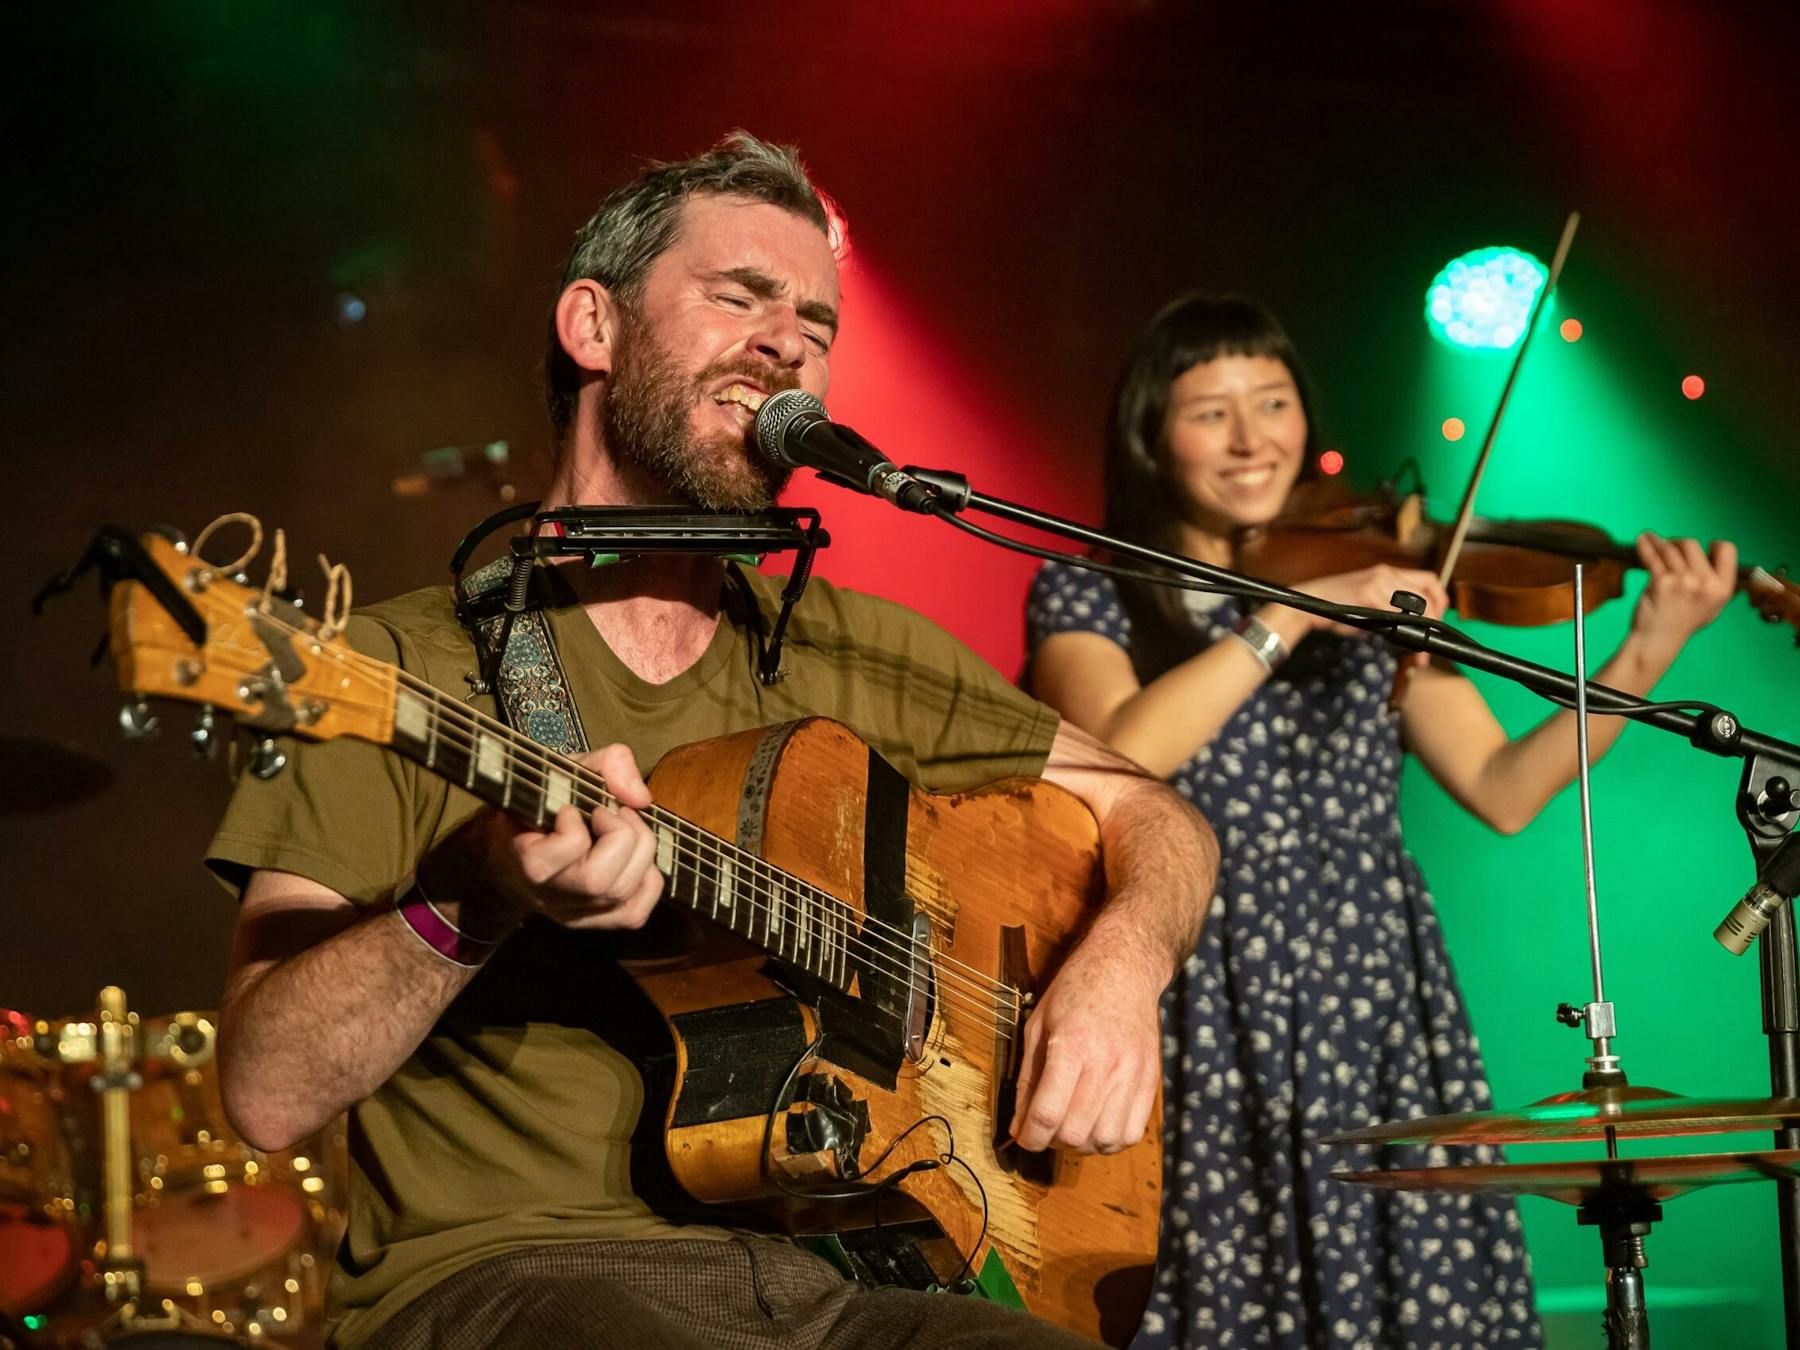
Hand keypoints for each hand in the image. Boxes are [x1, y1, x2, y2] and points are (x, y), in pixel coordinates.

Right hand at [474, 742, 664, 931]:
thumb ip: (605, 764)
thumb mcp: (563, 770)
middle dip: (621, 835)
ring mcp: (572, 914)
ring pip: (622, 895)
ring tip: (624, 828)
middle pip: (600, 881)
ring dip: (640, 852)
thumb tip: (641, 797)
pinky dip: (648, 881)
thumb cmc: (538, 806)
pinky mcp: (593, 923)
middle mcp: (549, 895)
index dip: (576, 822)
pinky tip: (634, 858)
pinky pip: (635, 913)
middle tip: (611, 813)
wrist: (505, 854)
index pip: (565, 849)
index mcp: (527, 859)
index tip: (570, 808)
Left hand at [1009, 936, 1163, 1153]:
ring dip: (1082, 1144)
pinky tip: (1097, 1124)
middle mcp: (1105, 1064)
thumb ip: (1028, 1078)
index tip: (1023, 1137)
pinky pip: (1132, 1133)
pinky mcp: (1151, 1080)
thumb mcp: (1038, 1024)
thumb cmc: (1076, 990)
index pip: (1048, 1114)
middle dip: (1052, 1141)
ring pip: (1105, 1140)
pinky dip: (1110, 1140)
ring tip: (1072, 1125)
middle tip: (1045, 1128)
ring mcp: (1133, 1074)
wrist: (1126, 967)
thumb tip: (1018, 1125)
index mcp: (1071, 1046)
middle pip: (1075, 1133)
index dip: (1030, 1137)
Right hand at [1290, 564, 1449, 633]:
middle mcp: (1386, 574)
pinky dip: (1399, 630)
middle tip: (1430, 642)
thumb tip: (1412, 627)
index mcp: (1389, 572)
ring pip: (1412, 607)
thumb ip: (1391, 608)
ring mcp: (1377, 582)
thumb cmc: (1339, 605)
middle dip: (1433, 620)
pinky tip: (1396, 640)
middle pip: (1426, 595)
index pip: (1429, 580)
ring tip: (1418, 650)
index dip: (1440, 600)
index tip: (1440, 620)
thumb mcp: (1369, 602)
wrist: (1311, 602)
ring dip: (1419, 630)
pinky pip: (1392, 615)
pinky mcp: (1367, 594)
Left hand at [1629, 532, 1736, 653]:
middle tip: (1667, 546)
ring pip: (1670, 548)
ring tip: (1650, 537)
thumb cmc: (1682, 622)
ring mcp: (1682, 582)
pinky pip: (1652, 556)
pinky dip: (1645, 545)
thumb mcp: (1713, 606)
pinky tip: (1642, 539)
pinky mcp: (1660, 583)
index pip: (1727, 550)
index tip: (1700, 549)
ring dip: (1658, 541)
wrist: (1658, 640)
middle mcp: (1705, 583)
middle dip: (1677, 542)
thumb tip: (1716, 555)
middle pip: (1692, 545)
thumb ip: (1716, 583)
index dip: (1713, 545)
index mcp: (1722, 588)